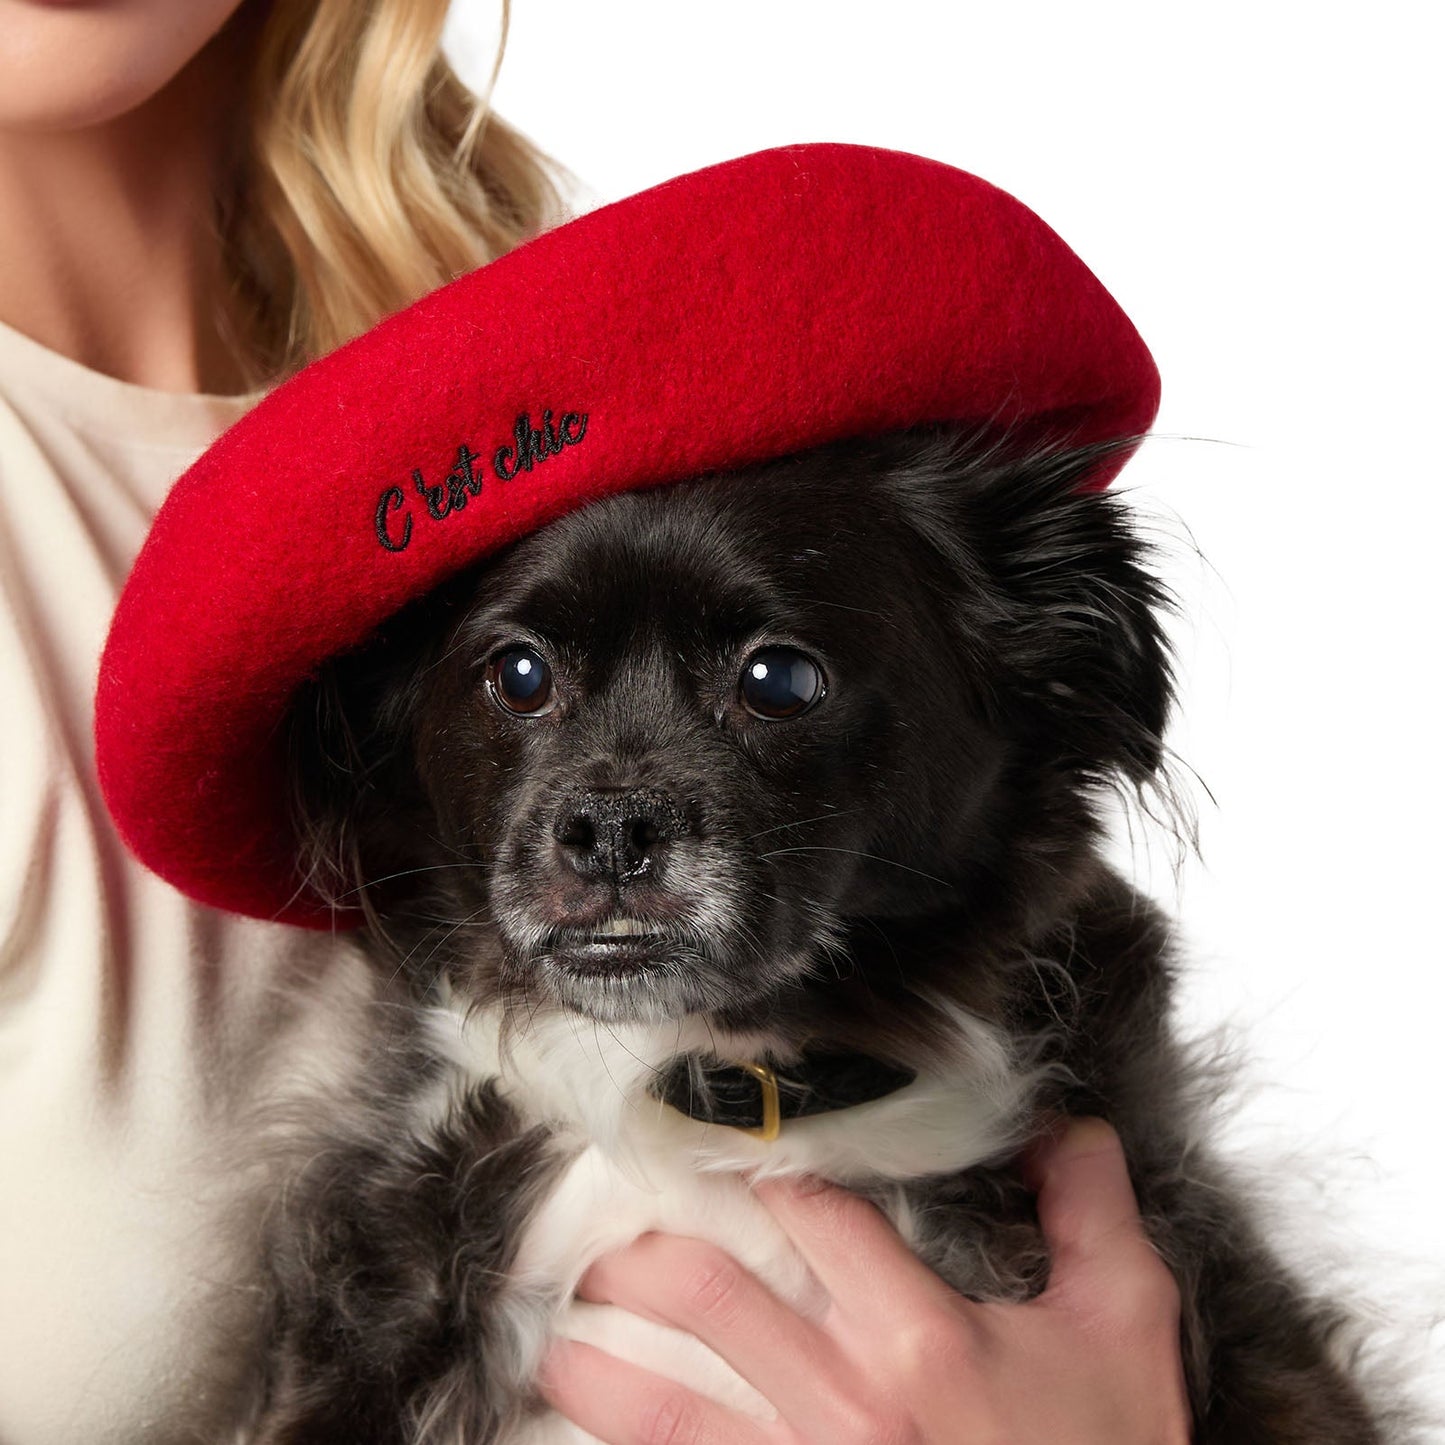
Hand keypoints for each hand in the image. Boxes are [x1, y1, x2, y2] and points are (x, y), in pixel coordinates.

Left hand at [536, 1118, 1191, 1443]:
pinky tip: (595, 1435)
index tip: (725, 1135)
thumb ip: (1090, 1213)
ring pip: (668, 1412)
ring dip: (601, 1369)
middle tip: (605, 1235)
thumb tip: (1066, 1128)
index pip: (813, 1212)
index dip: (765, 1160)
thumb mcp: (1123, 1327)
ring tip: (559, 1336)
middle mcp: (848, 1403)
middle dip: (644, 1257)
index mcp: (918, 1338)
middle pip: (710, 1299)